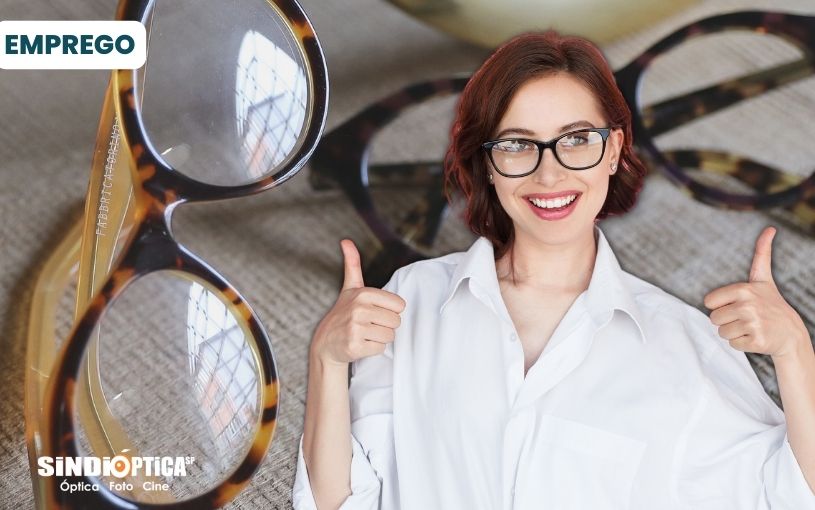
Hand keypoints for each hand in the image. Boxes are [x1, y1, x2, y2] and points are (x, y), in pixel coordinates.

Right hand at [310, 239, 405, 365]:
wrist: (325, 343)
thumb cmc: (343, 314)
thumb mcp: (349, 287)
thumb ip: (352, 264)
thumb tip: (346, 240)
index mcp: (363, 294)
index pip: (399, 305)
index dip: (390, 310)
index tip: (375, 311)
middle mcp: (359, 309)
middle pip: (396, 321)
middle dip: (385, 325)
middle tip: (369, 324)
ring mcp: (356, 328)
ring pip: (390, 336)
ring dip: (380, 338)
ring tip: (365, 334)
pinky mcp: (355, 346)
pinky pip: (380, 348)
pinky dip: (373, 349)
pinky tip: (361, 344)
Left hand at [704, 227, 808, 357]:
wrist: (791, 333)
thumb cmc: (771, 304)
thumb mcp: (764, 279)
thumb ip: (762, 254)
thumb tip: (770, 228)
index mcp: (744, 289)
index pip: (709, 302)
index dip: (720, 305)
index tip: (737, 304)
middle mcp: (748, 305)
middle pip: (713, 318)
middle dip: (726, 321)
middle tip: (745, 318)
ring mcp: (753, 324)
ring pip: (721, 332)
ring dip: (733, 333)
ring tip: (750, 327)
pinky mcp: (756, 341)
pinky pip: (732, 344)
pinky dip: (741, 344)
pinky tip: (755, 337)